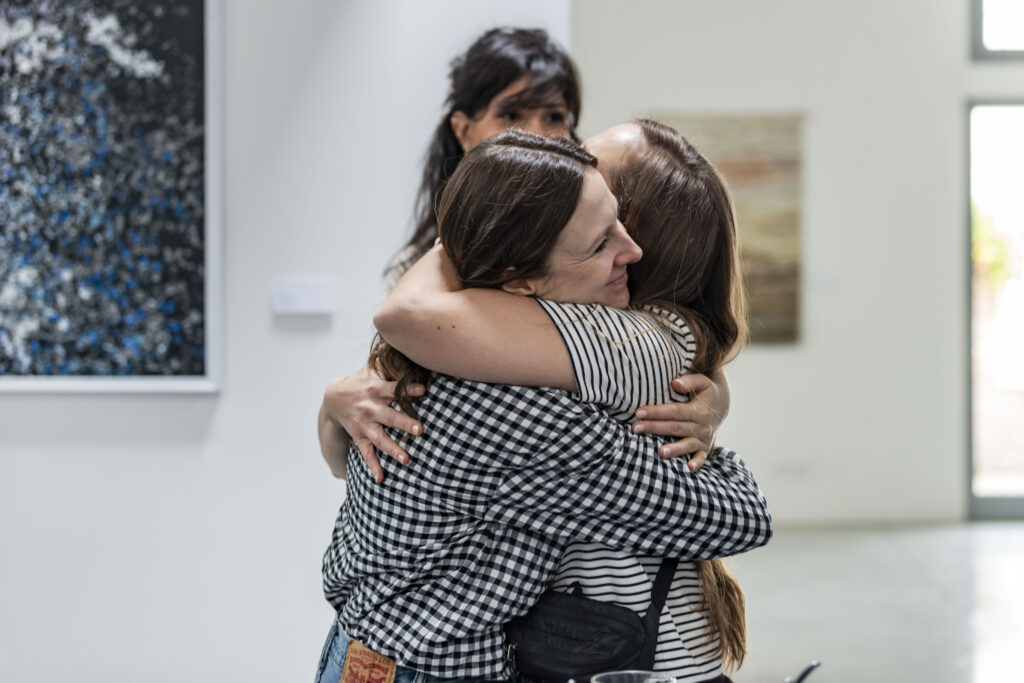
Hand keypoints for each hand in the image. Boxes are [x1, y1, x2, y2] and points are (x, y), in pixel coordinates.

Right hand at [320, 364, 424, 481]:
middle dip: (405, 423)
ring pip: (379, 438)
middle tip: (421, 430)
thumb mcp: (372, 370)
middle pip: (390, 416)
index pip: (394, 388)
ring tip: (406, 459)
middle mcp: (370, 407)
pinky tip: (381, 478)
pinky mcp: (358, 436)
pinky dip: (373, 466)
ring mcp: (363, 424)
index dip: (408, 389)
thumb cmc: (362, 381)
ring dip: (393, 448)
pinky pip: (366, 453)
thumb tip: (411, 348)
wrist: (333, 397)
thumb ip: (390, 364)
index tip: (423, 390)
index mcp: (376, 388)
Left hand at [631, 369, 729, 471]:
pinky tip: (689, 468)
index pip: (674, 411)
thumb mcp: (702, 382)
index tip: (638, 412)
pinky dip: (697, 463)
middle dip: (654, 428)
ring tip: (660, 452)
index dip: (656, 411)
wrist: (721, 406)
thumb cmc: (705, 392)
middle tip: (635, 428)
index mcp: (699, 410)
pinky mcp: (705, 448)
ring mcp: (704, 438)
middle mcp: (702, 425)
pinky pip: (702, 457)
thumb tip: (675, 383)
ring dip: (674, 449)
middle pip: (675, 427)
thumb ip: (689, 381)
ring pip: (687, 444)